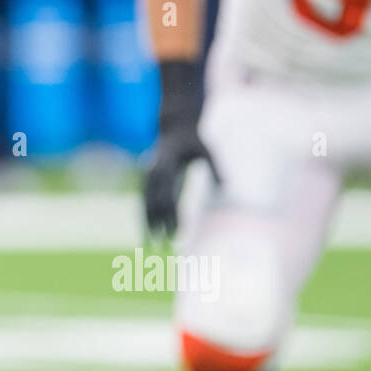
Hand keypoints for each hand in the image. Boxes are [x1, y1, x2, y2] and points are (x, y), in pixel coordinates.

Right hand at [143, 118, 219, 240]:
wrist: (175, 125)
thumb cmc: (193, 139)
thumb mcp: (206, 149)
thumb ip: (215, 167)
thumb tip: (226, 187)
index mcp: (165, 164)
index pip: (167, 195)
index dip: (170, 216)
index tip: (176, 234)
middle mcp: (153, 170)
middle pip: (152, 202)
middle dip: (156, 224)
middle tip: (160, 245)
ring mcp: (147, 174)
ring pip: (144, 202)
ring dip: (146, 223)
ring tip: (148, 244)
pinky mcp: (147, 178)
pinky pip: (144, 200)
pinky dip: (145, 215)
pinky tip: (148, 231)